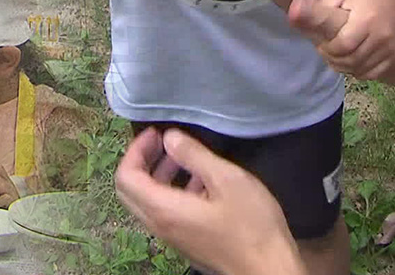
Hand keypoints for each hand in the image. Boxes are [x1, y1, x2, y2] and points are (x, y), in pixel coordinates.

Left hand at [115, 128, 305, 274]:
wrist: (269, 269)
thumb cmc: (251, 225)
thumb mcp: (227, 180)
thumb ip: (194, 155)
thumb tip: (170, 137)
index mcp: (163, 210)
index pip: (126, 177)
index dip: (136, 149)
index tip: (157, 133)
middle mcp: (159, 226)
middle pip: (130, 190)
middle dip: (142, 160)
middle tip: (163, 142)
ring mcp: (172, 237)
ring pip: (147, 202)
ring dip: (158, 175)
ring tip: (182, 157)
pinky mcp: (186, 242)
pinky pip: (165, 213)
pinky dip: (171, 191)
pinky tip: (199, 182)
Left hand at [304, 0, 394, 79]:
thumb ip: (319, 6)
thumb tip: (292, 10)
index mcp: (366, 20)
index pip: (342, 46)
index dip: (328, 49)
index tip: (322, 43)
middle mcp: (381, 36)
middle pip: (351, 60)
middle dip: (333, 59)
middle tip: (327, 49)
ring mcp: (390, 48)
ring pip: (361, 69)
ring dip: (344, 66)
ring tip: (336, 54)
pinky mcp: (393, 55)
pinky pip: (372, 73)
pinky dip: (358, 71)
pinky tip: (351, 60)